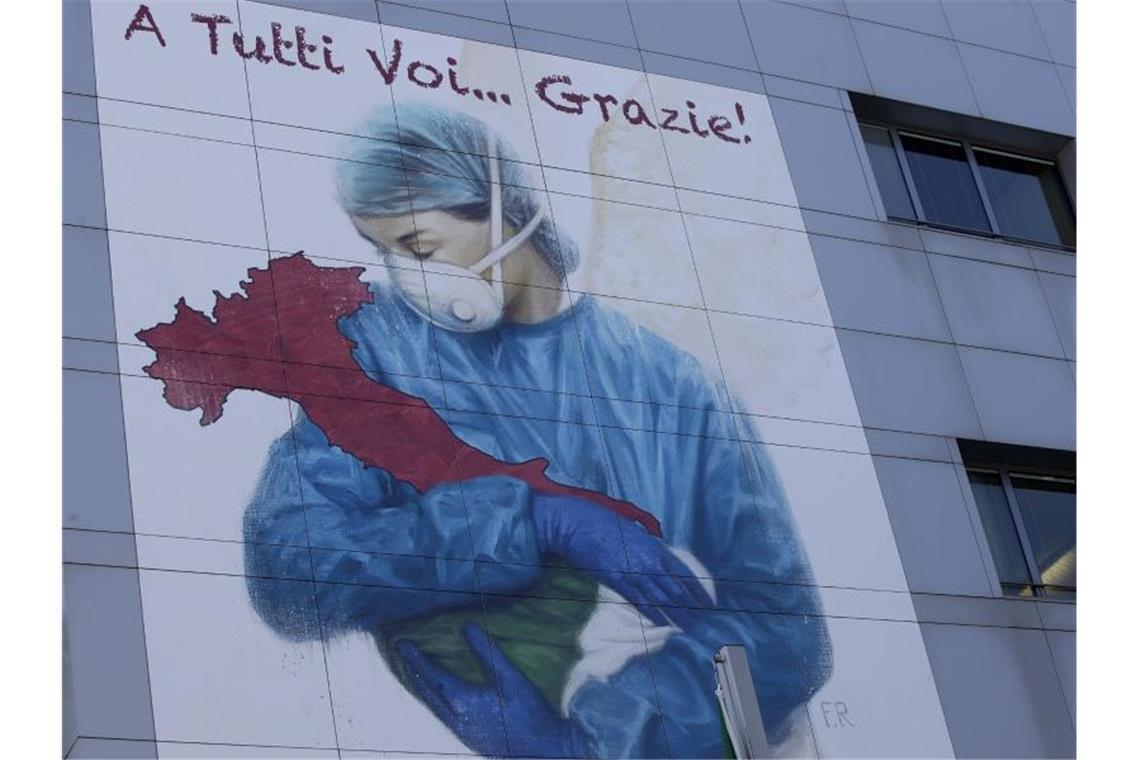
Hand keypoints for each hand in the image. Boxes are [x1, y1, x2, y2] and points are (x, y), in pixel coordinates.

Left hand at [398, 623, 592, 757]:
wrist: (542, 750)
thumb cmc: (529, 713)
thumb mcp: (510, 677)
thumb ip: (486, 651)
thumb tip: (466, 626)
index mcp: (463, 702)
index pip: (431, 676)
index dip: (415, 659)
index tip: (402, 643)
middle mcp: (456, 719)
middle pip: (426, 692)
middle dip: (413, 671)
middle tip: (402, 653)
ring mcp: (462, 731)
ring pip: (432, 706)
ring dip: (421, 686)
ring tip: (414, 671)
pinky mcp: (469, 738)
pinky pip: (441, 714)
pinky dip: (433, 699)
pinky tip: (438, 696)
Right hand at [532, 493, 713, 629]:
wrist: (582, 525)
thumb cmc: (608, 525)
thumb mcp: (637, 535)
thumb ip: (651, 550)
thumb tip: (661, 563)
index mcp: (657, 549)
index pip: (685, 574)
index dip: (699, 590)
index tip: (708, 602)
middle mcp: (650, 563)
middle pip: (677, 590)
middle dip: (691, 607)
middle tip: (701, 621)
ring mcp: (635, 574)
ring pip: (662, 599)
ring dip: (677, 615)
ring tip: (688, 626)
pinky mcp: (619, 583)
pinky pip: (641, 602)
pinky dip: (654, 614)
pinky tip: (664, 624)